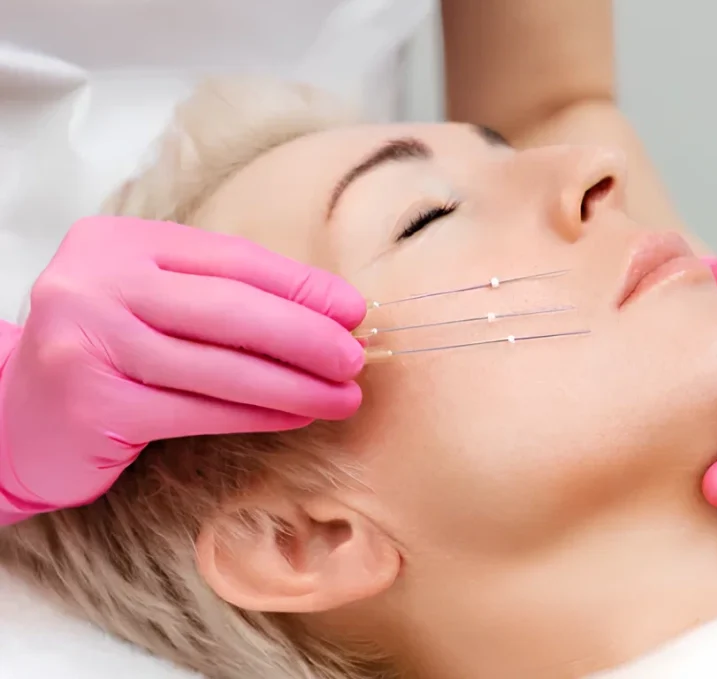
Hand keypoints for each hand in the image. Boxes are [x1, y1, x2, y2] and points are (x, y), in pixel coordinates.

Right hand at [0, 216, 365, 513]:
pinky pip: (197, 410)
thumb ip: (218, 294)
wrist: (13, 419)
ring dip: (293, 384)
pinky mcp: (93, 402)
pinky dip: (256, 414)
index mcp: (117, 241)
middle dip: (305, 334)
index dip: (300, 285)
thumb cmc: (105, 354)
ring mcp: (87, 341)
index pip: (229, 258)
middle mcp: (94, 282)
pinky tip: (295, 416)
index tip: (352, 309)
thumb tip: (326, 311)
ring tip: (342, 397)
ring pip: (218, 364)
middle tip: (356, 357)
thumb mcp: (151, 303)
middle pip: (228, 306)